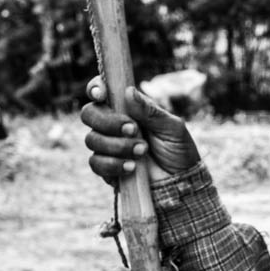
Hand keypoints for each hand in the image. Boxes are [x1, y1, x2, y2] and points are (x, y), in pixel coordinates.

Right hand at [81, 78, 200, 183]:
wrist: (180, 182)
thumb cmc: (178, 150)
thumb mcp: (171, 128)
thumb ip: (150, 111)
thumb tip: (129, 91)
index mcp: (127, 108)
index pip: (101, 92)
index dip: (96, 88)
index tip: (101, 95)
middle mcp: (112, 125)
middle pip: (89, 114)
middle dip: (108, 122)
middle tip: (133, 130)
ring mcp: (107, 147)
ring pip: (92, 139)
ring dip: (117, 145)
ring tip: (142, 151)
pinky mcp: (106, 168)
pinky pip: (96, 163)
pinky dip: (113, 164)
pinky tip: (132, 168)